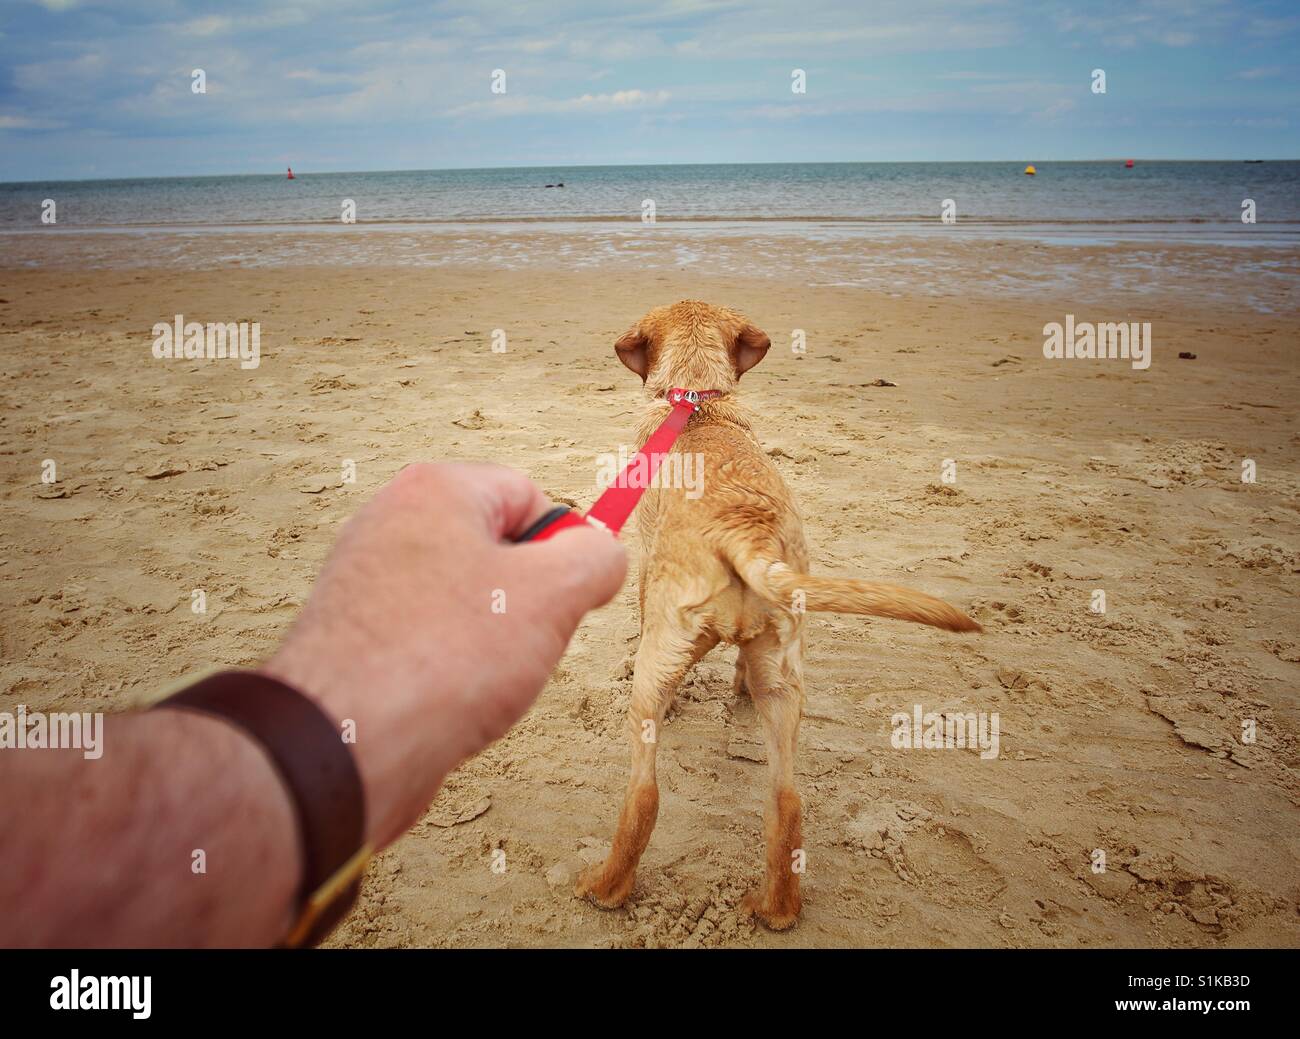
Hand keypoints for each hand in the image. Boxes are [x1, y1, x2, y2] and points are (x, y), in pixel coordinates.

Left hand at [262, 462, 626, 846]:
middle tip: (525, 639)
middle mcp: (391, 525)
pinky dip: (454, 671)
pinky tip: (451, 701)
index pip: (529, 495)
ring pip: (467, 603)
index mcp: (435, 491)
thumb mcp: (553, 593)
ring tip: (483, 678)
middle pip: (497, 549)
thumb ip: (595, 558)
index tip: (569, 595)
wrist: (345, 745)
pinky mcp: (357, 640)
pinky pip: (431, 643)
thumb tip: (602, 555)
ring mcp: (368, 584)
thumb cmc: (443, 657)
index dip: (563, 548)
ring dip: (493, 642)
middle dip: (527, 599)